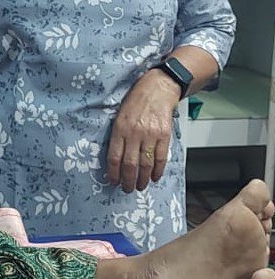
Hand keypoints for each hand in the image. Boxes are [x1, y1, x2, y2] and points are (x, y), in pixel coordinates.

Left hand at [107, 69, 179, 192]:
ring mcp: (151, 135)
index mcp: (120, 128)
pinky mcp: (165, 136)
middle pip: (130, 164)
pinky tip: (154, 177)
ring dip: (142, 179)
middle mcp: (135, 133)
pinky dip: (157, 170)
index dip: (113, 172)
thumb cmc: (135, 102)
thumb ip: (117, 135)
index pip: (114, 156)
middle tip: (127, 189)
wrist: (157, 89)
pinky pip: (161, 157)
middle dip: (128, 180)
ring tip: (139, 186)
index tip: (112, 181)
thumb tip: (114, 158)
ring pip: (145, 164)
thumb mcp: (119, 115)